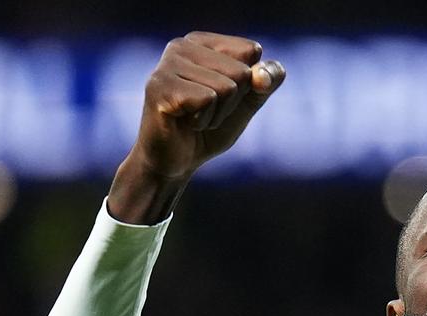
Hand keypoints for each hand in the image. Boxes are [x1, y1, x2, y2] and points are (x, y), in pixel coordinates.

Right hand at [108, 31, 284, 223]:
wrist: (176, 163)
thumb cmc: (209, 129)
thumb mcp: (247, 103)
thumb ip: (266, 82)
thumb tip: (265, 73)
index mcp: (202, 42)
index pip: (251, 52)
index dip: (248, 86)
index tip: (221, 98)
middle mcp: (181, 45)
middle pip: (241, 72)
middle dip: (231, 104)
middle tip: (205, 113)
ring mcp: (167, 64)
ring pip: (226, 87)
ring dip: (217, 115)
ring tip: (194, 119)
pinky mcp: (159, 86)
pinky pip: (207, 100)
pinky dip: (204, 121)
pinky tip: (185, 123)